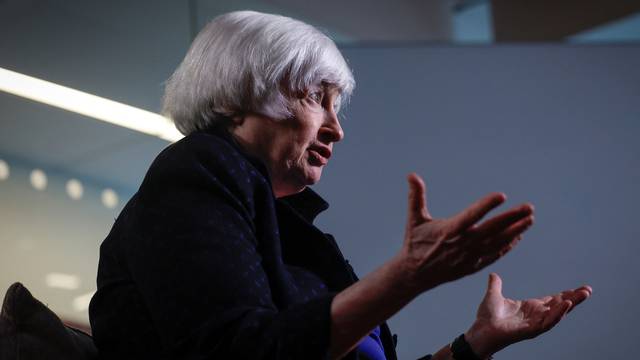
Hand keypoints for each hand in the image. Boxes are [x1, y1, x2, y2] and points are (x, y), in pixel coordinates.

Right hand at [398, 173, 533, 291]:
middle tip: (529, 207)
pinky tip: (518, 236)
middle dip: (511, 218)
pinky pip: (493, 255)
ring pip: (496, 243)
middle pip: (491, 230)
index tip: (501, 196)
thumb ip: (415, 197)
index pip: (471, 216)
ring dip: (514, 231)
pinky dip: (506, 246)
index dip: (486, 206)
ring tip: (530, 220)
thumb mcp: (413, 219)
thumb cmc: (414, 243)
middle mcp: (461, 245)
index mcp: (448, 231)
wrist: (413, 274)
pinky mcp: (472, 266)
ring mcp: (468, 258)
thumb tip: (411, 174)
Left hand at [465, 273, 592, 357]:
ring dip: (570, 305)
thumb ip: (495, 285)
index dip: (565, 295)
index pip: (552, 300)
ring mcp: (535, 323)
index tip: (578, 289)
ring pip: (557, 313)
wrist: (481, 331)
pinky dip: (558, 314)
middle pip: (559, 306)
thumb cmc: (487, 317)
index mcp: (530, 307)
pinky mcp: (532, 330)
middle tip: (588, 290)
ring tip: (582, 295)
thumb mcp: (493, 296)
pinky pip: (548, 322)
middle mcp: (535, 315)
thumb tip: (494, 275)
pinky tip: (567, 305)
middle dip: (574, 298)